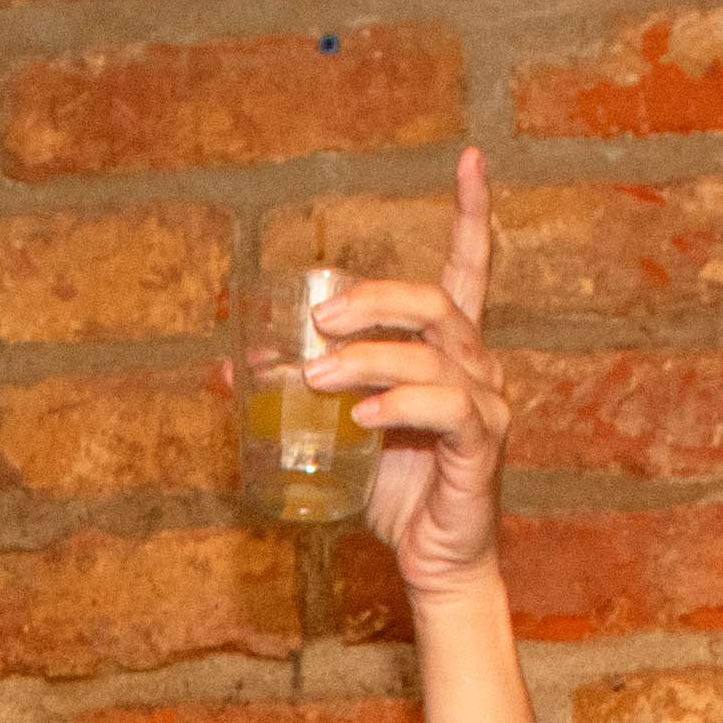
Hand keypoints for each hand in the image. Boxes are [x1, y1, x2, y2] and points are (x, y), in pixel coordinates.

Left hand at [328, 149, 516, 603]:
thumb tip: (236, 365)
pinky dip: (399, 406)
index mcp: (451, 350)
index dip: (471, 213)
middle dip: (373, 300)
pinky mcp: (482, 447)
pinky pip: (446, 410)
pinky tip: (363, 416)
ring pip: (431, 355)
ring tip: (316, 378)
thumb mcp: (339, 433)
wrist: (432, 564)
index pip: (470, 269)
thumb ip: (301, 392)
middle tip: (317, 322)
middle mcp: (477, 366)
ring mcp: (486, 405)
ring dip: (367, 357)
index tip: (470, 158)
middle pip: (434, 302)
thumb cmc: (395, 494)